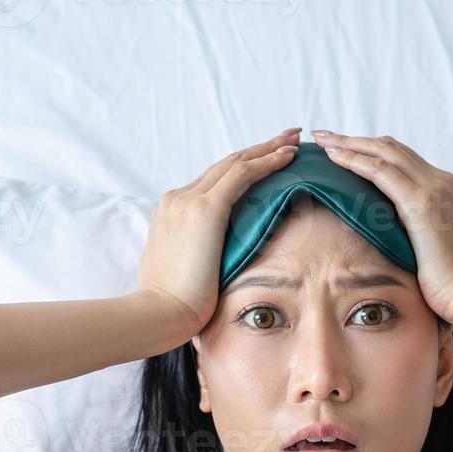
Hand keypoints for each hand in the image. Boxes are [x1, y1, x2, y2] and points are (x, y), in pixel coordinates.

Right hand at [137, 129, 301, 334]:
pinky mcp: (204, 209)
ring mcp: (188, 201)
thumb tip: (215, 265)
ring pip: (235, 163)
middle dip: (259, 149)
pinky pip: (243, 174)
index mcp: (171, 212)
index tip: (266, 160)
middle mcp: (177, 199)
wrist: (157, 313)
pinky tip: (290, 157)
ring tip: (295, 140)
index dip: (243, 167)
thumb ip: (196, 257)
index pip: (212, 181)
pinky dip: (268, 162)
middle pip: (224, 164)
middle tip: (288, 137)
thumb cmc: (171, 308)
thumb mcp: (182, 273)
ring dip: (268, 149)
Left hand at [312, 131, 452, 323]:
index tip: (351, 151)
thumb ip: (433, 234)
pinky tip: (334, 157)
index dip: (377, 153)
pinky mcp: (421, 202)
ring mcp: (435, 188)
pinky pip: (380, 171)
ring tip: (323, 140)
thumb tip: (415, 242)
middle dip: (358, 140)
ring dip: (350, 144)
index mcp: (452, 192)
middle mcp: (445, 182)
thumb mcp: (449, 250)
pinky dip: (354, 160)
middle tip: (328, 136)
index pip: (408, 162)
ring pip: (385, 152)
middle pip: (394, 149)